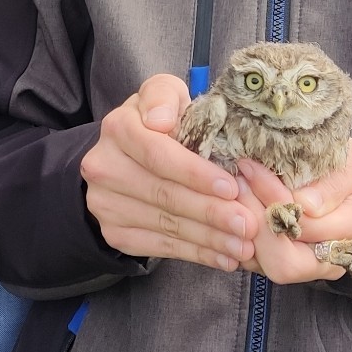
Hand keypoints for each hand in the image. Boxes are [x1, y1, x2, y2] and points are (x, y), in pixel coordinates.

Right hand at [81, 74, 256, 269]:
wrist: (128, 156)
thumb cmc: (162, 121)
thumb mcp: (164, 95)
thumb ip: (163, 96)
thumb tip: (160, 120)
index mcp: (118, 128)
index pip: (158, 154)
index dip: (195, 174)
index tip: (231, 187)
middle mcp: (103, 167)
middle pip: (164, 194)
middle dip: (211, 212)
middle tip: (248, 224)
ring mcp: (105, 204)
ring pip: (165, 224)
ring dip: (209, 238)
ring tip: (244, 245)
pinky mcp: (114, 232)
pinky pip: (159, 247)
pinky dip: (196, 254)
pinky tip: (224, 256)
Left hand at [234, 144, 351, 284]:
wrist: (348, 190)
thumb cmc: (349, 171)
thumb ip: (334, 183)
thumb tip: (306, 204)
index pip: (308, 225)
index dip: (276, 198)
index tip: (252, 167)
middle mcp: (332, 260)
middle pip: (285, 262)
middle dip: (256, 220)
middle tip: (238, 182)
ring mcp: (306, 268)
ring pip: (265, 266)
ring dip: (243, 230)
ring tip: (233, 190)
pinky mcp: (281, 265)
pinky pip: (254, 263)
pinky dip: (238, 237)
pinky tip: (233, 207)